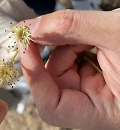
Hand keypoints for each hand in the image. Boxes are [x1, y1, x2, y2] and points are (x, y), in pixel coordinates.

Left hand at [18, 9, 119, 129]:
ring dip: (64, 44)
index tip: (26, 48)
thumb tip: (32, 26)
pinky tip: (86, 35)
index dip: (34, 78)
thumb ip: (70, 27)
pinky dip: (71, 43)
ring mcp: (92, 87)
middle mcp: (95, 102)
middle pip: (52, 83)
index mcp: (107, 111)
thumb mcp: (116, 32)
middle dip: (50, 53)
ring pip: (59, 68)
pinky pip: (68, 58)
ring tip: (87, 32)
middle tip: (49, 29)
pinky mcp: (92, 73)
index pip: (53, 107)